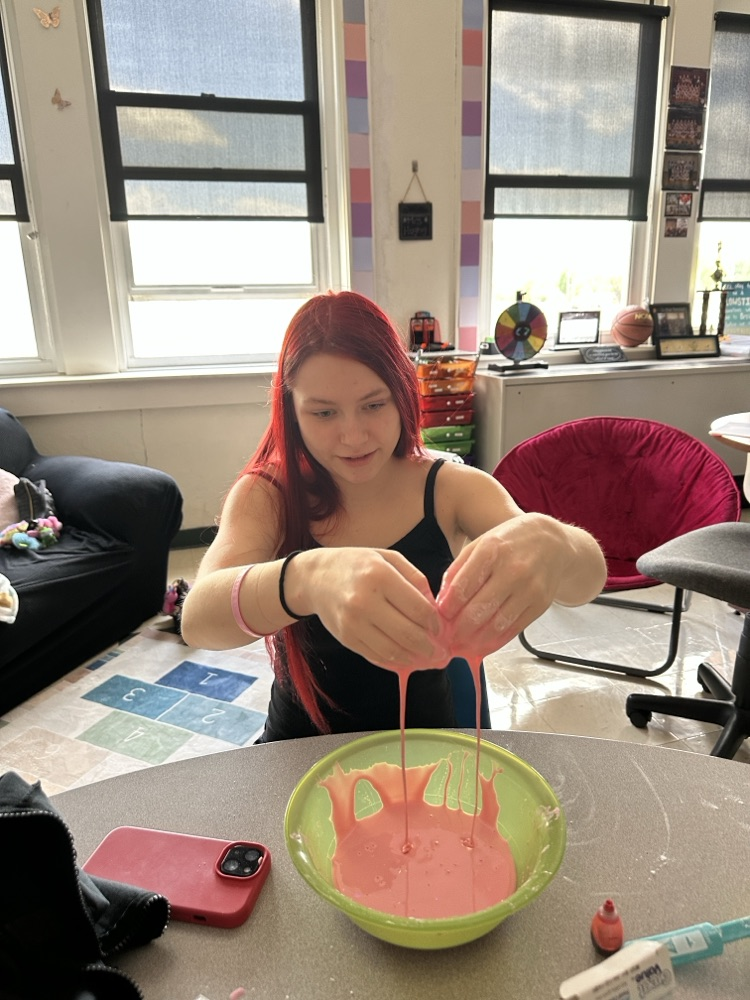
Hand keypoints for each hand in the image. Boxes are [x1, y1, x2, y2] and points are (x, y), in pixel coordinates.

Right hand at [303, 548, 448, 670]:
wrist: (315, 578)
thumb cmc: (357, 565)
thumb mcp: (387, 558)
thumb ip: (415, 578)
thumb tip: (435, 607)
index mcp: (379, 576)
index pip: (418, 608)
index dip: (435, 623)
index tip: (441, 629)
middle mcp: (364, 601)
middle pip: (408, 634)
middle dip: (430, 648)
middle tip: (442, 654)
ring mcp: (353, 623)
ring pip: (393, 651)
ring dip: (415, 659)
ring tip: (428, 660)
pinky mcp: (346, 638)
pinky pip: (376, 656)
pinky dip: (395, 662)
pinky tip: (407, 660)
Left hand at [436, 515, 565, 659]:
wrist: (552, 542)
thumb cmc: (510, 542)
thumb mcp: (479, 544)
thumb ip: (458, 571)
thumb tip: (442, 601)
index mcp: (491, 551)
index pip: (462, 587)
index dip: (447, 608)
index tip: (439, 618)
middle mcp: (512, 570)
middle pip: (478, 610)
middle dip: (459, 630)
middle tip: (448, 638)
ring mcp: (529, 588)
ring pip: (496, 624)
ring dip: (476, 640)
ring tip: (463, 645)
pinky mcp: (540, 604)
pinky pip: (514, 629)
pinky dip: (496, 641)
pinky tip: (484, 644)